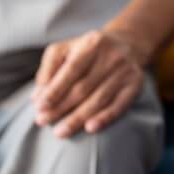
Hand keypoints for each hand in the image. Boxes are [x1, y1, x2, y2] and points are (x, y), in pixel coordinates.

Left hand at [32, 29, 146, 137]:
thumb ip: (49, 68)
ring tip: (59, 132)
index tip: (39, 106)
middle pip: (83, 87)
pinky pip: (119, 105)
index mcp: (93, 42)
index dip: (55, 89)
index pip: (71, 69)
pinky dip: (104, 118)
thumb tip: (38, 96)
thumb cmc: (87, 51)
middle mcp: (111, 55)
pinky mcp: (135, 84)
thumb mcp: (66, 49)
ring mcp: (125, 70)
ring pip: (98, 99)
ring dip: (77, 118)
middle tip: (43, 121)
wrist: (126, 45)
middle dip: (61, 107)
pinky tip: (89, 128)